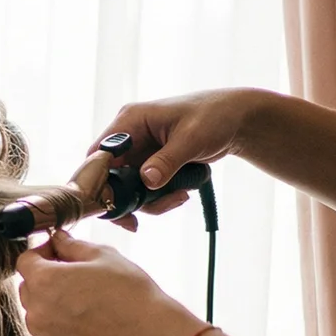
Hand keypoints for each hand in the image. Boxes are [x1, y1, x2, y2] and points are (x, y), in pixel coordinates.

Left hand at [15, 231, 198, 335]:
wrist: (152, 333)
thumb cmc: (130, 290)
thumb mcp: (103, 256)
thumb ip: (72, 246)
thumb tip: (57, 239)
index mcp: (45, 282)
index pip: (25, 261)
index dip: (41, 253)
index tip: (58, 252)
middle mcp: (38, 312)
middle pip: (28, 289)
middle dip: (44, 278)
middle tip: (74, 276)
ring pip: (38, 315)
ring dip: (52, 305)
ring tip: (84, 301)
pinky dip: (64, 328)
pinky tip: (91, 323)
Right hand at [88, 88, 263, 229]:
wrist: (237, 119)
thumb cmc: (215, 116)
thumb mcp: (191, 138)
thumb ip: (166, 161)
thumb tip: (146, 183)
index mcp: (130, 121)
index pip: (98, 154)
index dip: (99, 180)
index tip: (115, 203)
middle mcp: (129, 137)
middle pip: (109, 177)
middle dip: (128, 199)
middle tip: (140, 219)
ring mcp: (139, 152)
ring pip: (127, 188)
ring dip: (148, 202)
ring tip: (179, 198)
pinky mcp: (150, 164)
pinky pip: (143, 189)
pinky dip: (158, 199)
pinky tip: (180, 195)